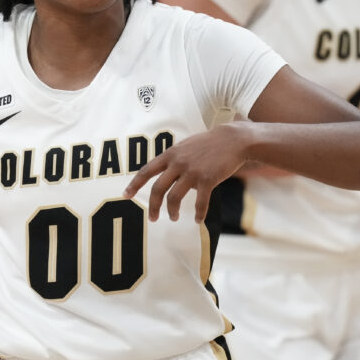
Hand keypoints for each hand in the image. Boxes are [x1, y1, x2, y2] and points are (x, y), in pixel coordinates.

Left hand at [123, 124, 248, 221]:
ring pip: (174, 197)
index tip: (126, 196)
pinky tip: (198, 220)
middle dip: (152, 206)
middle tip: (152, 218)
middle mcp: (178, 163)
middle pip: (157, 189)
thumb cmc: (209, 143)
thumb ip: (174, 158)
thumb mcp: (185, 146)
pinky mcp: (207, 179)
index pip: (146, 171)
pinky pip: (199, 202)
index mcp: (170, 154)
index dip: (134, 184)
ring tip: (172, 218)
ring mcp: (192, 172)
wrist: (232, 139)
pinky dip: (198, 213)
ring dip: (171, 211)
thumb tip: (165, 173)